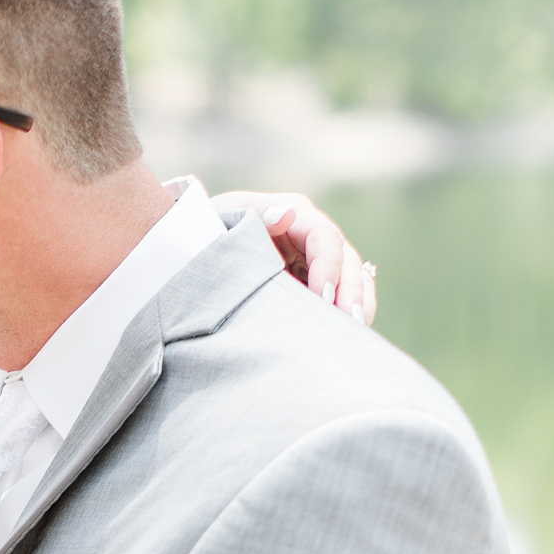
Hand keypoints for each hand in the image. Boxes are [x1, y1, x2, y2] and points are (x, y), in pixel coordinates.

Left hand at [214, 191, 376, 324]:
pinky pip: (341, 299)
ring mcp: (317, 262)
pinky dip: (345, 318)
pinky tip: (344, 338)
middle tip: (351, 321)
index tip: (323, 297)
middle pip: (346, 261)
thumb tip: (286, 215)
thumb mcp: (224, 218)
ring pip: (352, 281)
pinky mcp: (315, 286)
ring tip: (355, 333)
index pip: (324, 238)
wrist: (196, 254)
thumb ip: (254, 216)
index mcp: (294, 215)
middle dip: (352, 292)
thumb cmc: (208, 232)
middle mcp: (312, 236)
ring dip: (357, 307)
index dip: (329, 266)